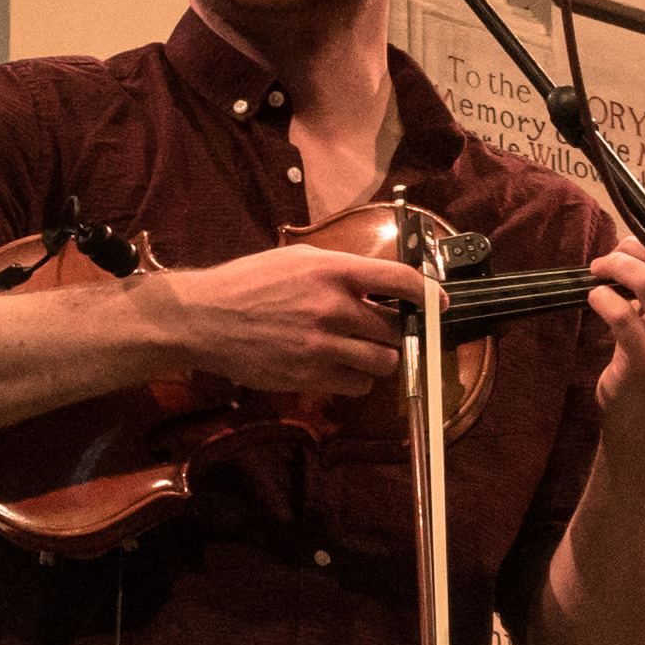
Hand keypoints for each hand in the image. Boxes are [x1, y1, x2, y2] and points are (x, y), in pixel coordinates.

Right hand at [144, 243, 437, 398]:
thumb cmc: (248, 284)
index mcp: (330, 270)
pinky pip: (356, 385)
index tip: (439, 302)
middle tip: (382, 331)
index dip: (426, 293)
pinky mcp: (309, 376)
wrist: (206, 319)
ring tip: (360, 351)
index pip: (398, 280)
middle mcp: (331, 307)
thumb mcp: (296, 259)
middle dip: (392, 332)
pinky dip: (355, 379)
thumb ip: (339, 269)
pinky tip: (337, 367)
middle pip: (392, 329)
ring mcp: (321, 345)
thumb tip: (379, 282)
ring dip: (378, 359)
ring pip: (381, 363)